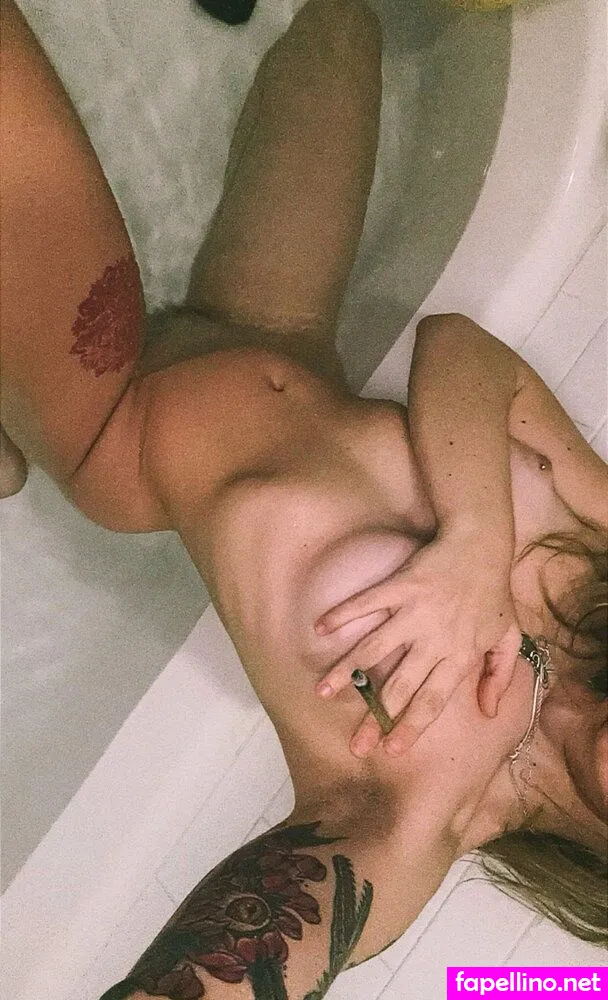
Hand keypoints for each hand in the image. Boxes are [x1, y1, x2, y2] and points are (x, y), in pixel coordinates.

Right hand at [314, 527, 520, 756]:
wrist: (482, 544)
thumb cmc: (494, 593)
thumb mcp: (507, 637)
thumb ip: (499, 676)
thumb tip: (490, 713)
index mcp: (460, 655)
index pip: (433, 701)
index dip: (411, 726)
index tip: (391, 750)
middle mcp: (435, 638)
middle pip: (400, 686)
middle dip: (376, 718)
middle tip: (355, 745)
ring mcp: (415, 611)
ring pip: (375, 649)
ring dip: (347, 672)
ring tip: (322, 692)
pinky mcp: (401, 585)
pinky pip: (367, 603)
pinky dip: (343, 614)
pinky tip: (319, 628)